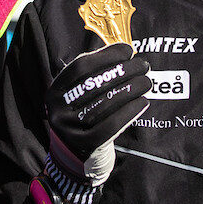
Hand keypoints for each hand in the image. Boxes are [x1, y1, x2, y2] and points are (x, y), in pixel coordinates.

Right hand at [45, 43, 150, 187]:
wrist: (77, 153)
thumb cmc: (85, 113)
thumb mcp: (81, 93)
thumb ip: (96, 73)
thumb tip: (124, 52)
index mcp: (55, 90)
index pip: (81, 67)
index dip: (106, 56)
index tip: (128, 50)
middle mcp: (57, 109)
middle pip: (94, 84)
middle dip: (122, 71)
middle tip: (143, 65)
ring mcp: (69, 128)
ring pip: (104, 104)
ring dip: (130, 90)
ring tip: (147, 82)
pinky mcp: (85, 144)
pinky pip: (111, 125)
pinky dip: (130, 112)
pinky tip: (143, 102)